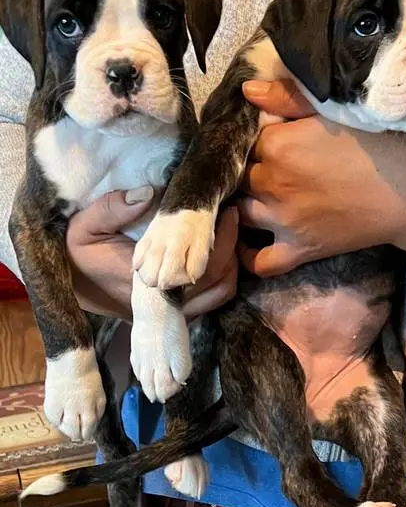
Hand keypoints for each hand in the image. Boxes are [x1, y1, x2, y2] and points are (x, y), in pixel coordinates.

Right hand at [66, 188, 237, 319]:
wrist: (71, 285)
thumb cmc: (77, 255)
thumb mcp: (83, 226)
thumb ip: (112, 209)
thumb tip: (148, 194)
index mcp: (145, 282)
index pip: (199, 268)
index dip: (221, 241)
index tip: (227, 211)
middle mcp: (162, 302)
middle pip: (217, 283)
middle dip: (231, 249)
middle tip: (233, 214)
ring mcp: (168, 311)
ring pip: (217, 295)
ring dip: (230, 265)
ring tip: (228, 231)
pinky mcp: (171, 312)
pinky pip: (209, 301)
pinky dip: (221, 278)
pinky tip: (218, 250)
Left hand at [239, 80, 405, 276]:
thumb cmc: (379, 144)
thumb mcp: (333, 109)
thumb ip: (287, 97)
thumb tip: (246, 89)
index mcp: (276, 143)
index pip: (245, 140)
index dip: (256, 140)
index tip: (270, 141)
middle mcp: (271, 183)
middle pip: (240, 176)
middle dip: (249, 171)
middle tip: (270, 168)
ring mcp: (283, 220)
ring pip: (241, 213)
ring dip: (244, 205)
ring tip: (257, 197)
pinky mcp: (299, 250)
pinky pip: (260, 261)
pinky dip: (249, 255)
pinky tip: (251, 241)